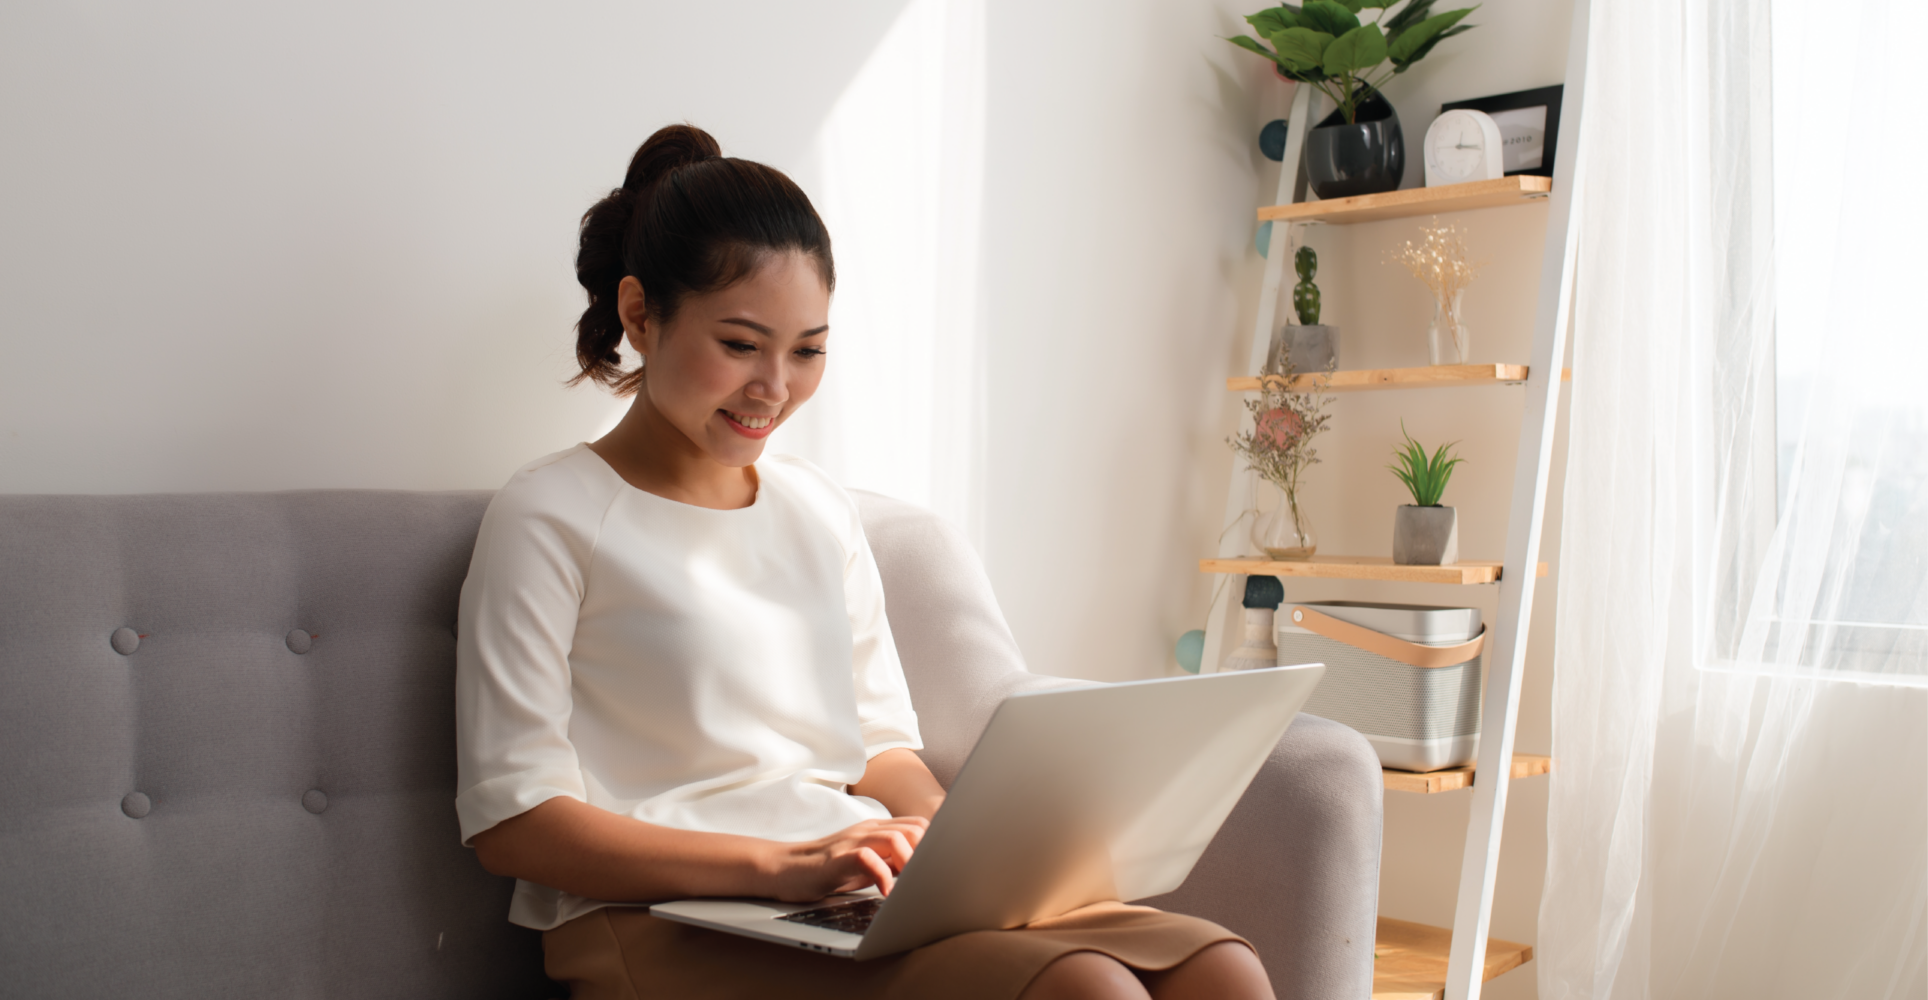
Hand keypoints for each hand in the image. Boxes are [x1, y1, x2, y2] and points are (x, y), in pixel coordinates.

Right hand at [763, 816, 929, 901]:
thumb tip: (921, 871)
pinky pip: (867, 858)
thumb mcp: (866, 863)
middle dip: (927, 854)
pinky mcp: (837, 858)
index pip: (918, 826)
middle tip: (924, 879)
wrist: (786, 868)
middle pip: (913, 829)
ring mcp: (852, 841)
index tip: (938, 868)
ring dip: (909, 863)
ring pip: (895, 838)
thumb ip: (891, 861)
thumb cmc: (828, 869)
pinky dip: (883, 876)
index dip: (934, 845)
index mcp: (877, 830)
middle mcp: (868, 830)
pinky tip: (885, 892)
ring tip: (909, 885)